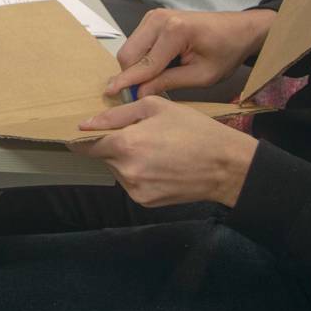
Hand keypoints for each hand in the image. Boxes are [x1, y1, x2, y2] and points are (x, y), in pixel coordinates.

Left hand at [69, 96, 258, 207]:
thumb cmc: (195, 131)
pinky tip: (160, 165)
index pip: (86, 145)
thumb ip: (117, 115)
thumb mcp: (156, 108)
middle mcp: (126, 171)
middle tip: (141, 136)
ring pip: (117, 170)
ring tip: (156, 150)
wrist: (226, 166)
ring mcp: (135, 189)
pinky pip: (131, 184)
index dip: (83, 138)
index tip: (84, 133)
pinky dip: (139, 174)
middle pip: (104, 157)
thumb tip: (87, 124)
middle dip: (114, 146)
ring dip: (127, 160)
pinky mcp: (145, 201)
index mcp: (125, 145)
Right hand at [108, 8, 274, 99]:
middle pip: (128, 53)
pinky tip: (159, 66)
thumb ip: (169, 82)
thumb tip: (139, 93)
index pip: (144, 64)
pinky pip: (136, 43)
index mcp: (175, 31)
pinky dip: (141, 58)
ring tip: (158, 78)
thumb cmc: (226, 52)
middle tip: (141, 94)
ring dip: (136, 67)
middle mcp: (158, 19)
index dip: (127, 82)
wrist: (239, 30)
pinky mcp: (152, 18)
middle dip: (130, 75)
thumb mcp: (202, 75)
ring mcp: (153, 16)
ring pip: (129, 48)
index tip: (110, 94)